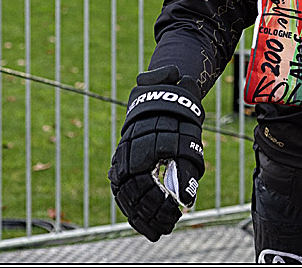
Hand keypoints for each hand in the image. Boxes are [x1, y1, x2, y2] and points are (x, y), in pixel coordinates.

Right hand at [108, 65, 204, 240]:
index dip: (152, 186)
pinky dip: (139, 217)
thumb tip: (175, 73)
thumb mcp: (164, 81)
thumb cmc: (161, 93)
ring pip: (130, 198)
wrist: (152, 99)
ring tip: (164, 229)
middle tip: (170, 219)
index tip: (170, 199)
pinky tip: (153, 229)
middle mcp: (127, 154)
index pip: (138, 166)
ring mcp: (127, 166)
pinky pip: (129, 201)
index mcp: (135, 135)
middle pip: (134, 188)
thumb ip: (167, 77)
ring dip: (146, 216)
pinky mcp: (129, 176)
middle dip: (151, 207)